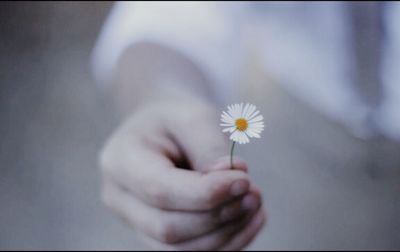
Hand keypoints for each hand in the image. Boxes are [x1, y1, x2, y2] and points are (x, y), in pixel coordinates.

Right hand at [99, 98, 265, 249]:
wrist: (162, 130)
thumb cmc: (177, 119)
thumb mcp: (193, 116)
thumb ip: (210, 148)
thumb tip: (233, 183)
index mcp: (121, 161)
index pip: (160, 191)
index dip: (207, 194)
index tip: (245, 180)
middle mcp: (120, 198)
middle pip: (169, 228)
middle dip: (219, 216)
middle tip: (254, 192)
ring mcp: (135, 221)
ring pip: (181, 250)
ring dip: (227, 233)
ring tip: (255, 203)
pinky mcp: (156, 234)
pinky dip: (226, 243)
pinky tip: (249, 220)